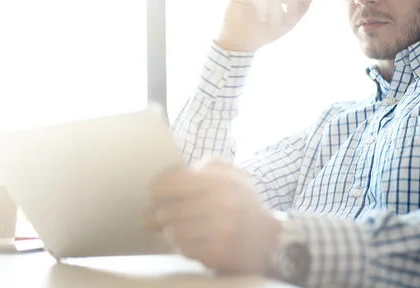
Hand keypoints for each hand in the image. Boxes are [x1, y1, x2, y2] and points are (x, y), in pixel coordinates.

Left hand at [145, 159, 280, 273]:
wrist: (268, 237)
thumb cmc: (244, 201)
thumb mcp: (234, 174)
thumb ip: (210, 165)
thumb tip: (175, 173)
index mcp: (224, 183)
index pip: (176, 182)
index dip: (159, 187)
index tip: (154, 192)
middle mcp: (224, 207)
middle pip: (170, 210)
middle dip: (157, 214)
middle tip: (151, 217)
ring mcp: (221, 232)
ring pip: (174, 231)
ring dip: (168, 230)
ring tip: (169, 227)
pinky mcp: (218, 254)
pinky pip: (184, 249)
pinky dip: (180, 244)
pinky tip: (185, 239)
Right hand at [215, 0, 314, 51]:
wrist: (242, 44)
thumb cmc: (264, 33)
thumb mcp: (288, 22)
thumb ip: (301, 8)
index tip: (307, 0)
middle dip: (291, 3)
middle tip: (289, 20)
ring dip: (276, 9)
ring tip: (272, 23)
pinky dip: (263, 7)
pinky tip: (262, 19)